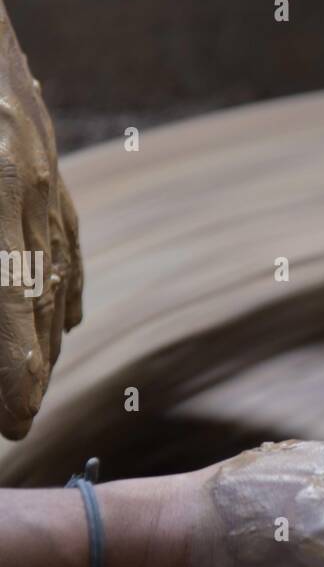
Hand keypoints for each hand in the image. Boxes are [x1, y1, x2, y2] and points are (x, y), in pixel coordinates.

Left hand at [0, 0, 82, 438]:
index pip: (11, 307)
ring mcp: (39, 159)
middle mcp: (25, 181)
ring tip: (32, 383)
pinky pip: (66, 229)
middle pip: (38, 298)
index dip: (14, 377)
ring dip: (47, 333)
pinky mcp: (38, 141)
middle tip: (14, 423)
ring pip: (56, 266)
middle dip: (28, 369)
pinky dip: (65, 281)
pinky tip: (69, 318)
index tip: (13, 426)